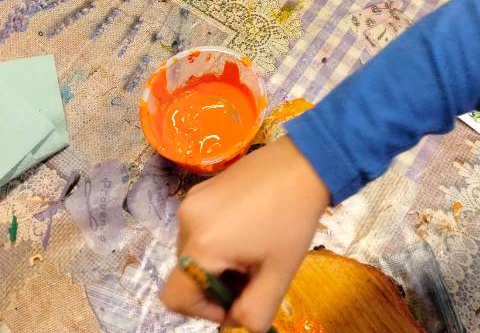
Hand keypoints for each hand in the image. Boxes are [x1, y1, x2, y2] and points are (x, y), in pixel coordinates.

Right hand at [161, 136, 329, 330]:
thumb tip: (233, 321)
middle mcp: (187, 220)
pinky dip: (216, 239)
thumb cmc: (293, 219)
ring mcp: (191, 199)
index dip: (202, 311)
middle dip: (215, 284)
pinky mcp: (201, 187)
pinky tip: (247, 228)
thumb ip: (251, 314)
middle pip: (186, 274)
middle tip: (251, 273)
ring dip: (216, 261)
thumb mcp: (277, 277)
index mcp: (202, 244)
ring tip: (252, 248)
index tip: (234, 300)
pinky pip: (198, 227)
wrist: (305, 163)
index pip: (175, 298)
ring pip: (193, 251)